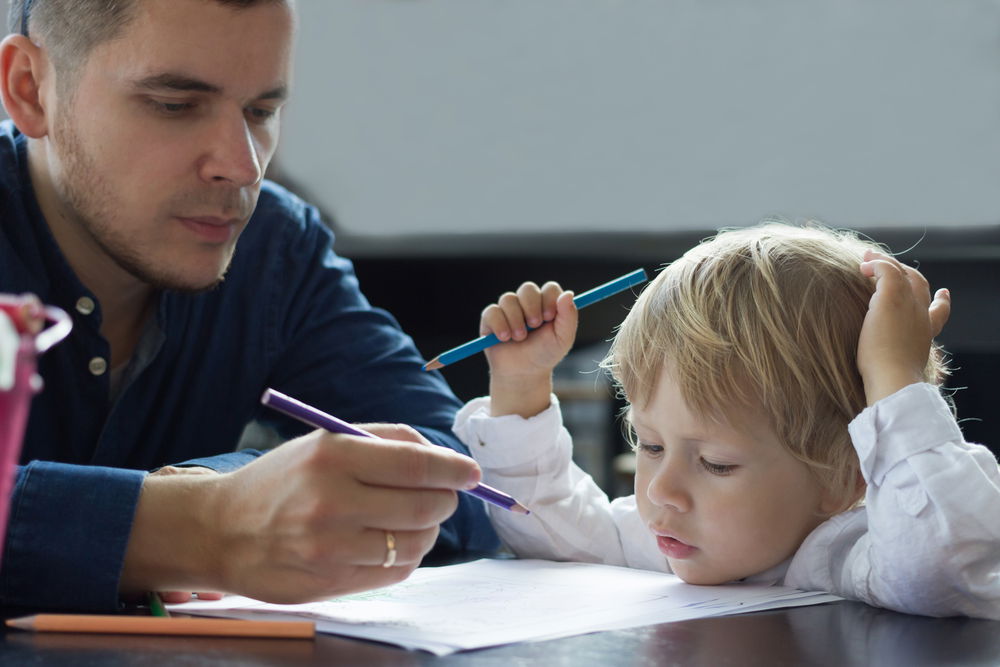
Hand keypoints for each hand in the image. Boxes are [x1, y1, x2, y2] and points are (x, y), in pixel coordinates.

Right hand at [121, 424, 481, 603]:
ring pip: (415, 543)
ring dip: (427, 530)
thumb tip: (445, 457)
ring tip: (412, 518)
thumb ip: (386, 441)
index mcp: (332, 456)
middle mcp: (331, 502)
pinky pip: (396, 572)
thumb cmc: (285, 479)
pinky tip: (388, 542)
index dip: (453, 470)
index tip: (471, 473)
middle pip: (424, 506)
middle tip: (444, 494)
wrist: (222, 530)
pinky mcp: (331, 582)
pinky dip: (406, 556)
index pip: (416, 465)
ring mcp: (331, 548)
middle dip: (446, 500)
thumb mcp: (326, 441)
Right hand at [480, 281, 577, 416]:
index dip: (549, 299)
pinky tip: (504, 338)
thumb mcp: (563, 339)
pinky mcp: (490, 318)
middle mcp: (527, 303)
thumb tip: (568, 294)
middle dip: (531, 307)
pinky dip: (499, 324)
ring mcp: (508, 309)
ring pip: (508, 299)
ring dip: (515, 319)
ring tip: (520, 338)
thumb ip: (568, 316)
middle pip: (527, 288)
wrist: (523, 373)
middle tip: (534, 326)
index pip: (549, 288)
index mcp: (547, 304)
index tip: (549, 317)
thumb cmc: (545, 354)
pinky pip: (492, 311)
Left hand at [857, 250, 950, 405]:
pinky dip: (876, 265)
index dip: (942, 302)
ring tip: (868, 257)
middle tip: (890, 264)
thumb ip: (897, 361)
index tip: (943, 294)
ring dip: (886, 263)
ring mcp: (909, 305)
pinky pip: (887, 270)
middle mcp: (922, 316)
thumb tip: (882, 374)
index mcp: (926, 334)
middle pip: (920, 285)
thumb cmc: (889, 382)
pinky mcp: (892, 297)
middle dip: (906, 272)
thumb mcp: (898, 367)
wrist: (893, 379)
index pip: (938, 313)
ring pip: (902, 273)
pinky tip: (863, 267)